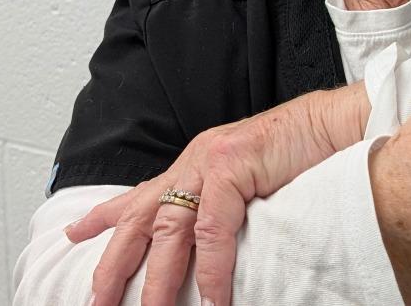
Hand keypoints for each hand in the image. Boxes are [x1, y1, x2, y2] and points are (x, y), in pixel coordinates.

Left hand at [65, 81, 368, 305]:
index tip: (75, 233)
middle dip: (114, 261)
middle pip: (141, 215)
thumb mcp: (252, 177)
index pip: (145, 191)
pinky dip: (212, 268)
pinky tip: (214, 298)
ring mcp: (212, 158)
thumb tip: (211, 247)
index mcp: (199, 160)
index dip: (107, 215)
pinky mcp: (233, 164)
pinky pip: (213, 228)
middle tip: (96, 300)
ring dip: (158, 280)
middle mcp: (197, 157)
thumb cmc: (303, 151)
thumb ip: (226, 203)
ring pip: (170, 228)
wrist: (335, 122)